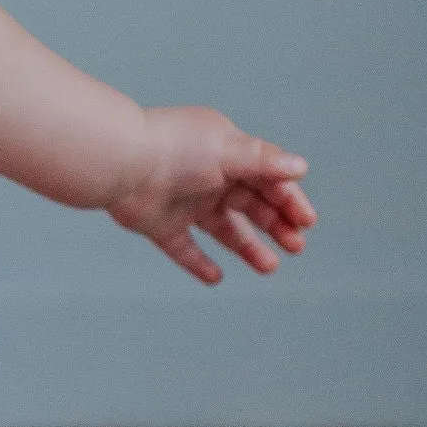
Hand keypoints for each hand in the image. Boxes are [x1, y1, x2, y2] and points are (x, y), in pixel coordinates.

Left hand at [106, 108, 315, 284]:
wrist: (120, 165)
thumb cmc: (174, 149)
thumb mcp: (228, 151)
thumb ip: (264, 162)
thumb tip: (301, 167)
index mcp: (225, 151)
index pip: (266, 178)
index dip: (288, 199)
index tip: (306, 222)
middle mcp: (207, 176)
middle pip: (249, 205)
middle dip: (275, 225)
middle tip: (295, 246)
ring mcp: (184, 202)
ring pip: (223, 229)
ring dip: (248, 247)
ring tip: (269, 267)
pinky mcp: (161, 225)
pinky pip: (184, 249)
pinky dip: (199, 264)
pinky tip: (216, 278)